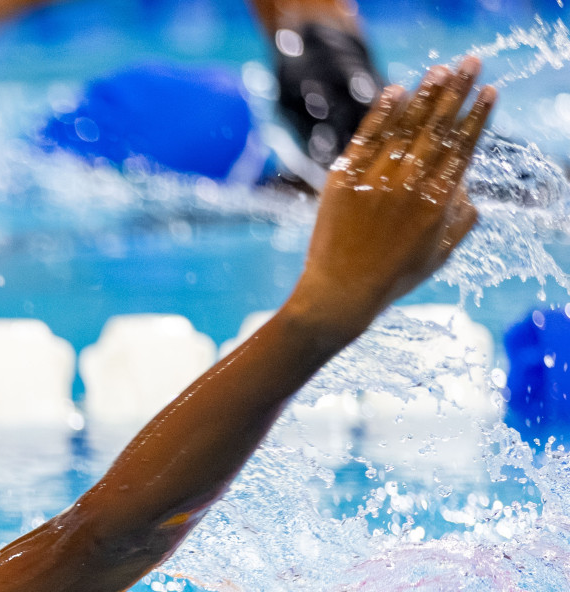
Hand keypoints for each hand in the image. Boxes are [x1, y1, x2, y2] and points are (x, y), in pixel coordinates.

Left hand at [286, 57, 493, 342]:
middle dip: (458, 91)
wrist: (340, 293)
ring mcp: (375, 181)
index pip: (463, 148)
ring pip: (405, 127)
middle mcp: (410, 187)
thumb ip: (461, 217)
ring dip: (425, 94)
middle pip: (438, 128)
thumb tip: (468, 185)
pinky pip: (365, 138)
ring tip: (440, 69)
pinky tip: (395, 91)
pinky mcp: (344, 181)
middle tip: (471, 62)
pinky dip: (381, 113)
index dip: (477, 117)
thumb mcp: (440, 252)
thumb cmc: (393, 277)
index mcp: (439, 203)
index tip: (489, 91)